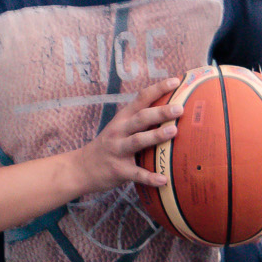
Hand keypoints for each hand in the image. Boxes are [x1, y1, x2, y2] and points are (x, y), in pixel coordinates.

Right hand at [71, 80, 179, 195]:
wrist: (82, 168)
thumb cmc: (110, 145)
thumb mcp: (120, 127)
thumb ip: (140, 120)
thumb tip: (171, 111)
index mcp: (123, 118)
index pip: (141, 98)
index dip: (158, 88)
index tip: (176, 81)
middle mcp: (119, 131)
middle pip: (141, 118)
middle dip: (160, 112)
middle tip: (179, 108)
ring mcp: (118, 150)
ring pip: (137, 141)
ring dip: (155, 136)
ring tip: (173, 132)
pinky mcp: (118, 170)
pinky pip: (136, 173)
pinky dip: (149, 177)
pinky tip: (163, 180)